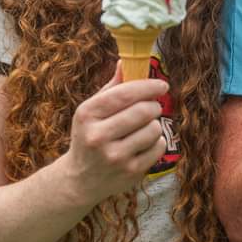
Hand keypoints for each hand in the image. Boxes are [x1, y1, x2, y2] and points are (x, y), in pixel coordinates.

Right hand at [61, 62, 167, 204]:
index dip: (148, 86)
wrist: (80, 179)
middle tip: (151, 107)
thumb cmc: (90, 135)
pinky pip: (158, 147)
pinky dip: (156, 142)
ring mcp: (115, 157)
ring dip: (154, 124)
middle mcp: (98, 136)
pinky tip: (143, 144)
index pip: (124, 94)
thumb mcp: (91, 110)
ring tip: (142, 128)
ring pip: (154, 128)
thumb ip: (111, 87)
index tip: (162, 85)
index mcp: (87, 115)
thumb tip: (126, 61)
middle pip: (144, 111)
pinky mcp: (131, 172)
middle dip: (153, 106)